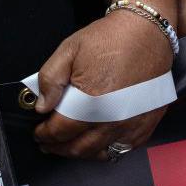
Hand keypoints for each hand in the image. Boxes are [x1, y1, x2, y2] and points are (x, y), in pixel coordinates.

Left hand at [33, 10, 172, 159]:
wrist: (147, 32)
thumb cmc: (110, 39)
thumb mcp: (68, 51)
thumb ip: (50, 80)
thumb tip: (42, 106)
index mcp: (92, 101)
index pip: (61, 131)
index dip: (45, 134)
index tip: (38, 133)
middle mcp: (114, 119)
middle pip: (78, 148)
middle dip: (57, 147)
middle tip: (46, 143)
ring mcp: (132, 125)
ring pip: (100, 153)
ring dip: (79, 152)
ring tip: (66, 145)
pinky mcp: (146, 125)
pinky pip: (122, 149)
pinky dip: (105, 151)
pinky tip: (95, 143)